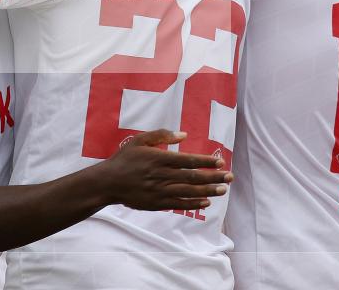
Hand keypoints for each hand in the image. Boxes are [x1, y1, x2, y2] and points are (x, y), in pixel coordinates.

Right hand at [97, 129, 232, 210]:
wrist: (108, 182)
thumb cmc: (125, 159)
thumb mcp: (140, 140)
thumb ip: (161, 135)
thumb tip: (183, 134)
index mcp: (159, 158)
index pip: (188, 160)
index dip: (206, 162)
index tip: (220, 162)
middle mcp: (161, 175)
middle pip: (193, 177)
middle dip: (213, 177)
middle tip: (229, 178)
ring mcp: (160, 191)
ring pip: (189, 191)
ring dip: (208, 191)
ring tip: (223, 190)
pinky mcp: (157, 203)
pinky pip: (179, 203)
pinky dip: (194, 203)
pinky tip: (206, 202)